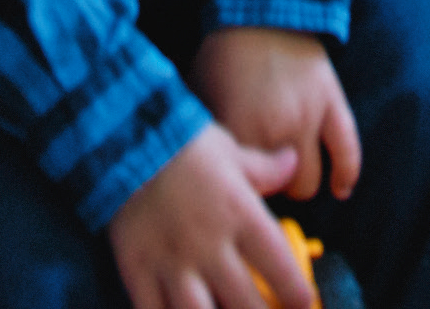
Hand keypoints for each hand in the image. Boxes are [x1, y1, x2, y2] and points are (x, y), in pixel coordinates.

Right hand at [108, 121, 311, 308]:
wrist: (124, 137)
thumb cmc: (183, 142)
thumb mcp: (230, 150)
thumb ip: (265, 167)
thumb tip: (292, 162)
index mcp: (238, 213)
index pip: (279, 266)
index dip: (297, 294)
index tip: (306, 304)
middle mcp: (209, 244)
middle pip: (245, 303)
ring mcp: (172, 262)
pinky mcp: (138, 270)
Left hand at [190, 28, 360, 208]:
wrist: (258, 5)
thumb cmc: (223, 53)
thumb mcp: (203, 98)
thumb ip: (211, 141)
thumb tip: (217, 174)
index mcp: (238, 129)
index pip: (245, 188)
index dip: (242, 188)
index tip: (238, 186)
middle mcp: (275, 130)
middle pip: (279, 191)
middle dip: (271, 187)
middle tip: (263, 176)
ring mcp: (307, 116)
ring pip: (309, 181)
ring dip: (300, 180)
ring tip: (290, 172)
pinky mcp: (332, 101)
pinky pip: (348, 150)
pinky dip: (345, 174)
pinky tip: (340, 189)